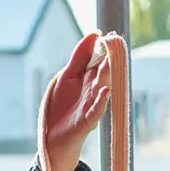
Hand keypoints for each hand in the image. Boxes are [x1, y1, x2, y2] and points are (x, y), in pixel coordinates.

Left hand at [43, 31, 111, 170]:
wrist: (54, 136)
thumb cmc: (62, 106)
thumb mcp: (67, 76)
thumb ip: (79, 57)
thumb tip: (94, 34)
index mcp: (90, 79)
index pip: (99, 61)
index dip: (104, 49)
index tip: (111, 35)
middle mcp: (93, 92)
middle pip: (103, 74)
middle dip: (109, 60)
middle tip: (116, 45)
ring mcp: (91, 107)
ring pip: (101, 90)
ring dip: (105, 77)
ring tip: (109, 63)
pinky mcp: (86, 122)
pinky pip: (96, 111)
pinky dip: (101, 102)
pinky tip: (105, 91)